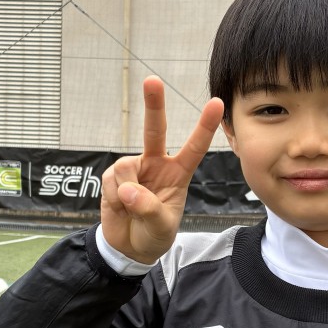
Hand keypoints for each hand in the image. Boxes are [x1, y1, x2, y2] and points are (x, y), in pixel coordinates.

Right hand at [100, 77, 223, 264]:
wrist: (129, 247)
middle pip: (154, 130)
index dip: (205, 126)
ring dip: (125, 193)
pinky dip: (113, 198)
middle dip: (153, 105)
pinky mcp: (113, 176)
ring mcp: (134, 168)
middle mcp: (156, 164)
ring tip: (131, 209)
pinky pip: (110, 181)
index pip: (194, 148)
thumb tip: (128, 190)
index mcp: (178, 173)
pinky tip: (119, 207)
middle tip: (152, 80)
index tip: (217, 103)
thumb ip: (149, 209)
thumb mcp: (161, 227)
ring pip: (125, 168)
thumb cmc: (153, 234)